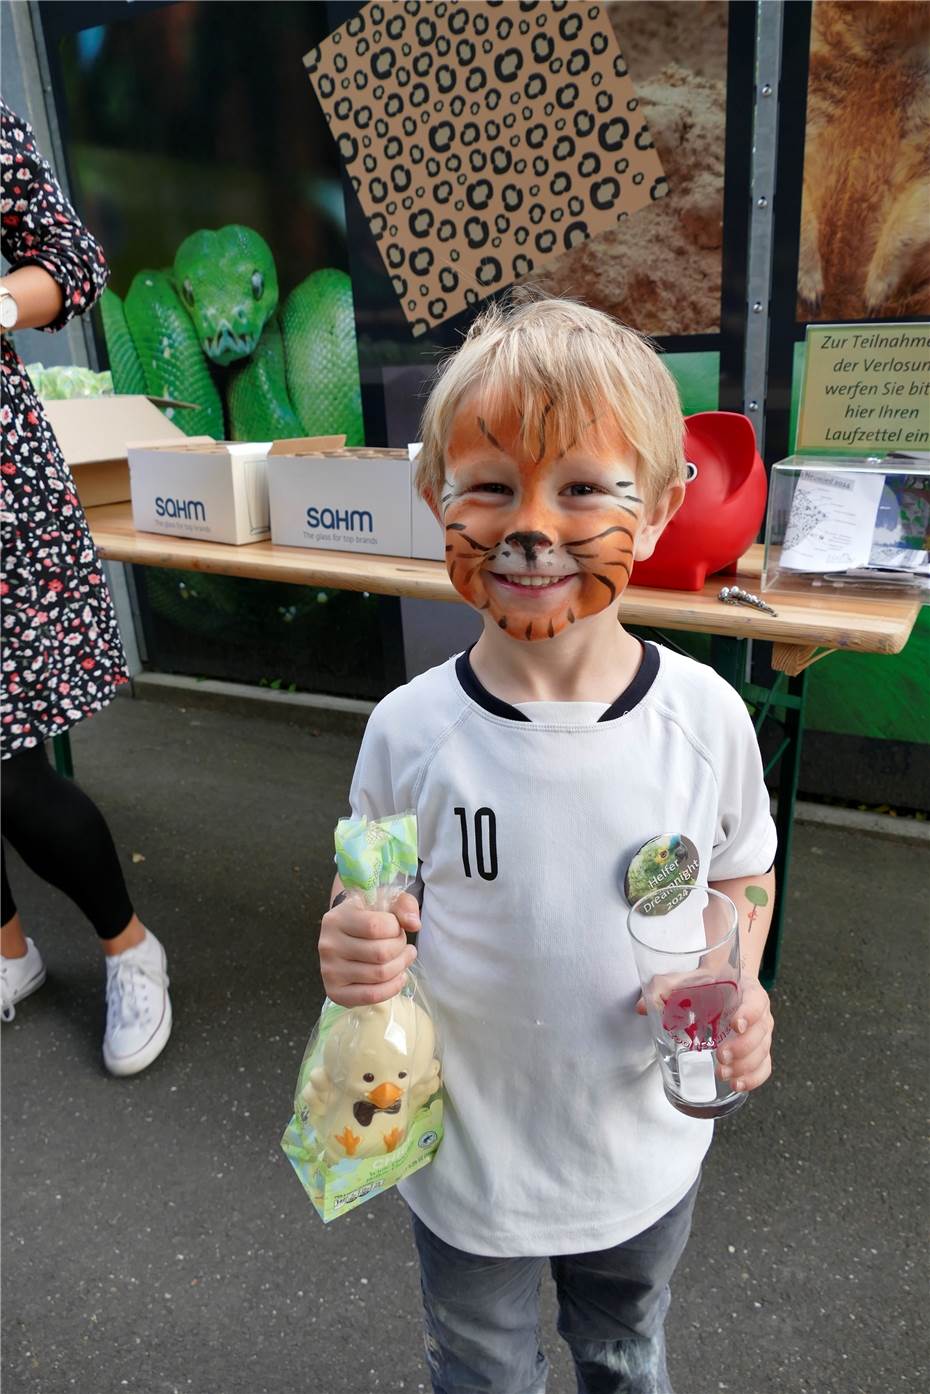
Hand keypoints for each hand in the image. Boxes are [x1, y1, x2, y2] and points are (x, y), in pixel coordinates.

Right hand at [318, 890, 419, 1007]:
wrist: (344, 937)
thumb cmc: (367, 916)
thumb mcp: (384, 901)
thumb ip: (404, 904)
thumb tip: (414, 924)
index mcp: (336, 919)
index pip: (375, 926)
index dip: (395, 928)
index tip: (396, 928)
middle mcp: (328, 945)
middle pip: (380, 953)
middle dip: (400, 949)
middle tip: (403, 946)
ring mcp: (330, 971)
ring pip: (379, 975)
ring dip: (400, 967)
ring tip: (403, 959)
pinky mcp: (335, 992)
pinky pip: (371, 996)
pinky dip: (392, 988)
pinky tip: (398, 977)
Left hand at [635, 973, 773, 1094]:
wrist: (722, 986)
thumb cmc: (705, 984)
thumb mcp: (687, 980)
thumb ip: (665, 987)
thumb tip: (642, 1007)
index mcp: (747, 990)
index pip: (756, 1001)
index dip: (749, 1013)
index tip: (735, 1024)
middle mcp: (759, 1013)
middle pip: (760, 1033)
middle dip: (741, 1048)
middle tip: (719, 1056)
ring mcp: (761, 1034)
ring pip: (762, 1053)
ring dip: (744, 1067)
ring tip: (722, 1073)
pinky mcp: (758, 1051)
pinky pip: (764, 1067)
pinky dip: (754, 1079)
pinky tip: (737, 1084)